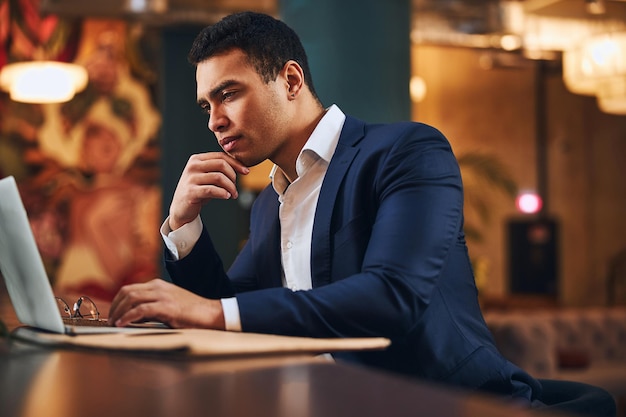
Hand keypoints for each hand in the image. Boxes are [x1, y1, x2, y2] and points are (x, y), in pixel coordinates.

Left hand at [108, 279, 225, 328]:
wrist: (211, 313)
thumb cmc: (192, 313)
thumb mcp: (169, 305)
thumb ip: (152, 308)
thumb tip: (132, 317)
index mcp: (159, 285)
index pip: (130, 289)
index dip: (117, 301)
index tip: (113, 313)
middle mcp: (158, 287)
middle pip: (127, 292)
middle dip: (115, 306)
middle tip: (110, 320)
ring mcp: (163, 296)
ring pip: (131, 299)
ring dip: (119, 312)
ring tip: (114, 323)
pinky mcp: (166, 307)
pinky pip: (140, 310)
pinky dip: (128, 317)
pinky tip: (123, 324)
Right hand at [169, 152, 248, 229]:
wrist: (181, 208)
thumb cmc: (198, 191)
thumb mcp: (208, 177)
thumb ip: (219, 170)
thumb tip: (242, 167)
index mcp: (197, 159)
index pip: (221, 156)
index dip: (236, 163)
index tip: (246, 171)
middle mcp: (193, 166)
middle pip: (221, 164)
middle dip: (233, 176)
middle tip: (235, 188)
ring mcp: (190, 179)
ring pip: (219, 177)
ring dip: (230, 187)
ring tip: (233, 194)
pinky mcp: (191, 192)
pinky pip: (212, 190)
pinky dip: (223, 193)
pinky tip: (227, 196)